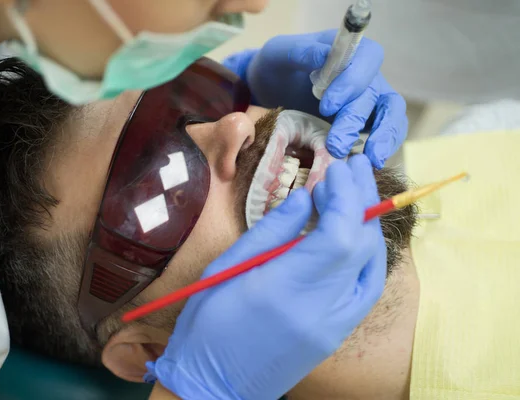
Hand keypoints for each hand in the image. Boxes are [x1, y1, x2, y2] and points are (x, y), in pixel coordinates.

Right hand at [146, 155, 386, 399]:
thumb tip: (306, 198)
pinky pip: (366, 286)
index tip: (334, 170)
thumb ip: (273, 230)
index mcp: (284, 290)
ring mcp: (334, 327)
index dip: (345, 197)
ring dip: (368, 224)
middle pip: (362, 247)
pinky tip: (355, 230)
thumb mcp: (228, 267)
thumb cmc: (208, 324)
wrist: (214, 387)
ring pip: (373, 267)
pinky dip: (365, 252)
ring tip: (358, 191)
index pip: (338, 237)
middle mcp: (320, 311)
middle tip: (355, 168)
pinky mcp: (337, 334)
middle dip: (363, 201)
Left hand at [226, 30, 407, 168]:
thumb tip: (326, 55)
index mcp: (349, 51)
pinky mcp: (365, 124)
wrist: (270, 89)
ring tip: (370, 159)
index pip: (368, 59)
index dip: (354, 82)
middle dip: (355, 121)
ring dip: (382, 137)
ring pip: (391, 115)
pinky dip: (383, 147)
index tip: (327, 105)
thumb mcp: (279, 54)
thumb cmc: (276, 66)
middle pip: (374, 95)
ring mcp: (369, 101)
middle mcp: (366, 75)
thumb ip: (301, 52)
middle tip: (336, 145)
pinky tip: (371, 163)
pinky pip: (385, 134)